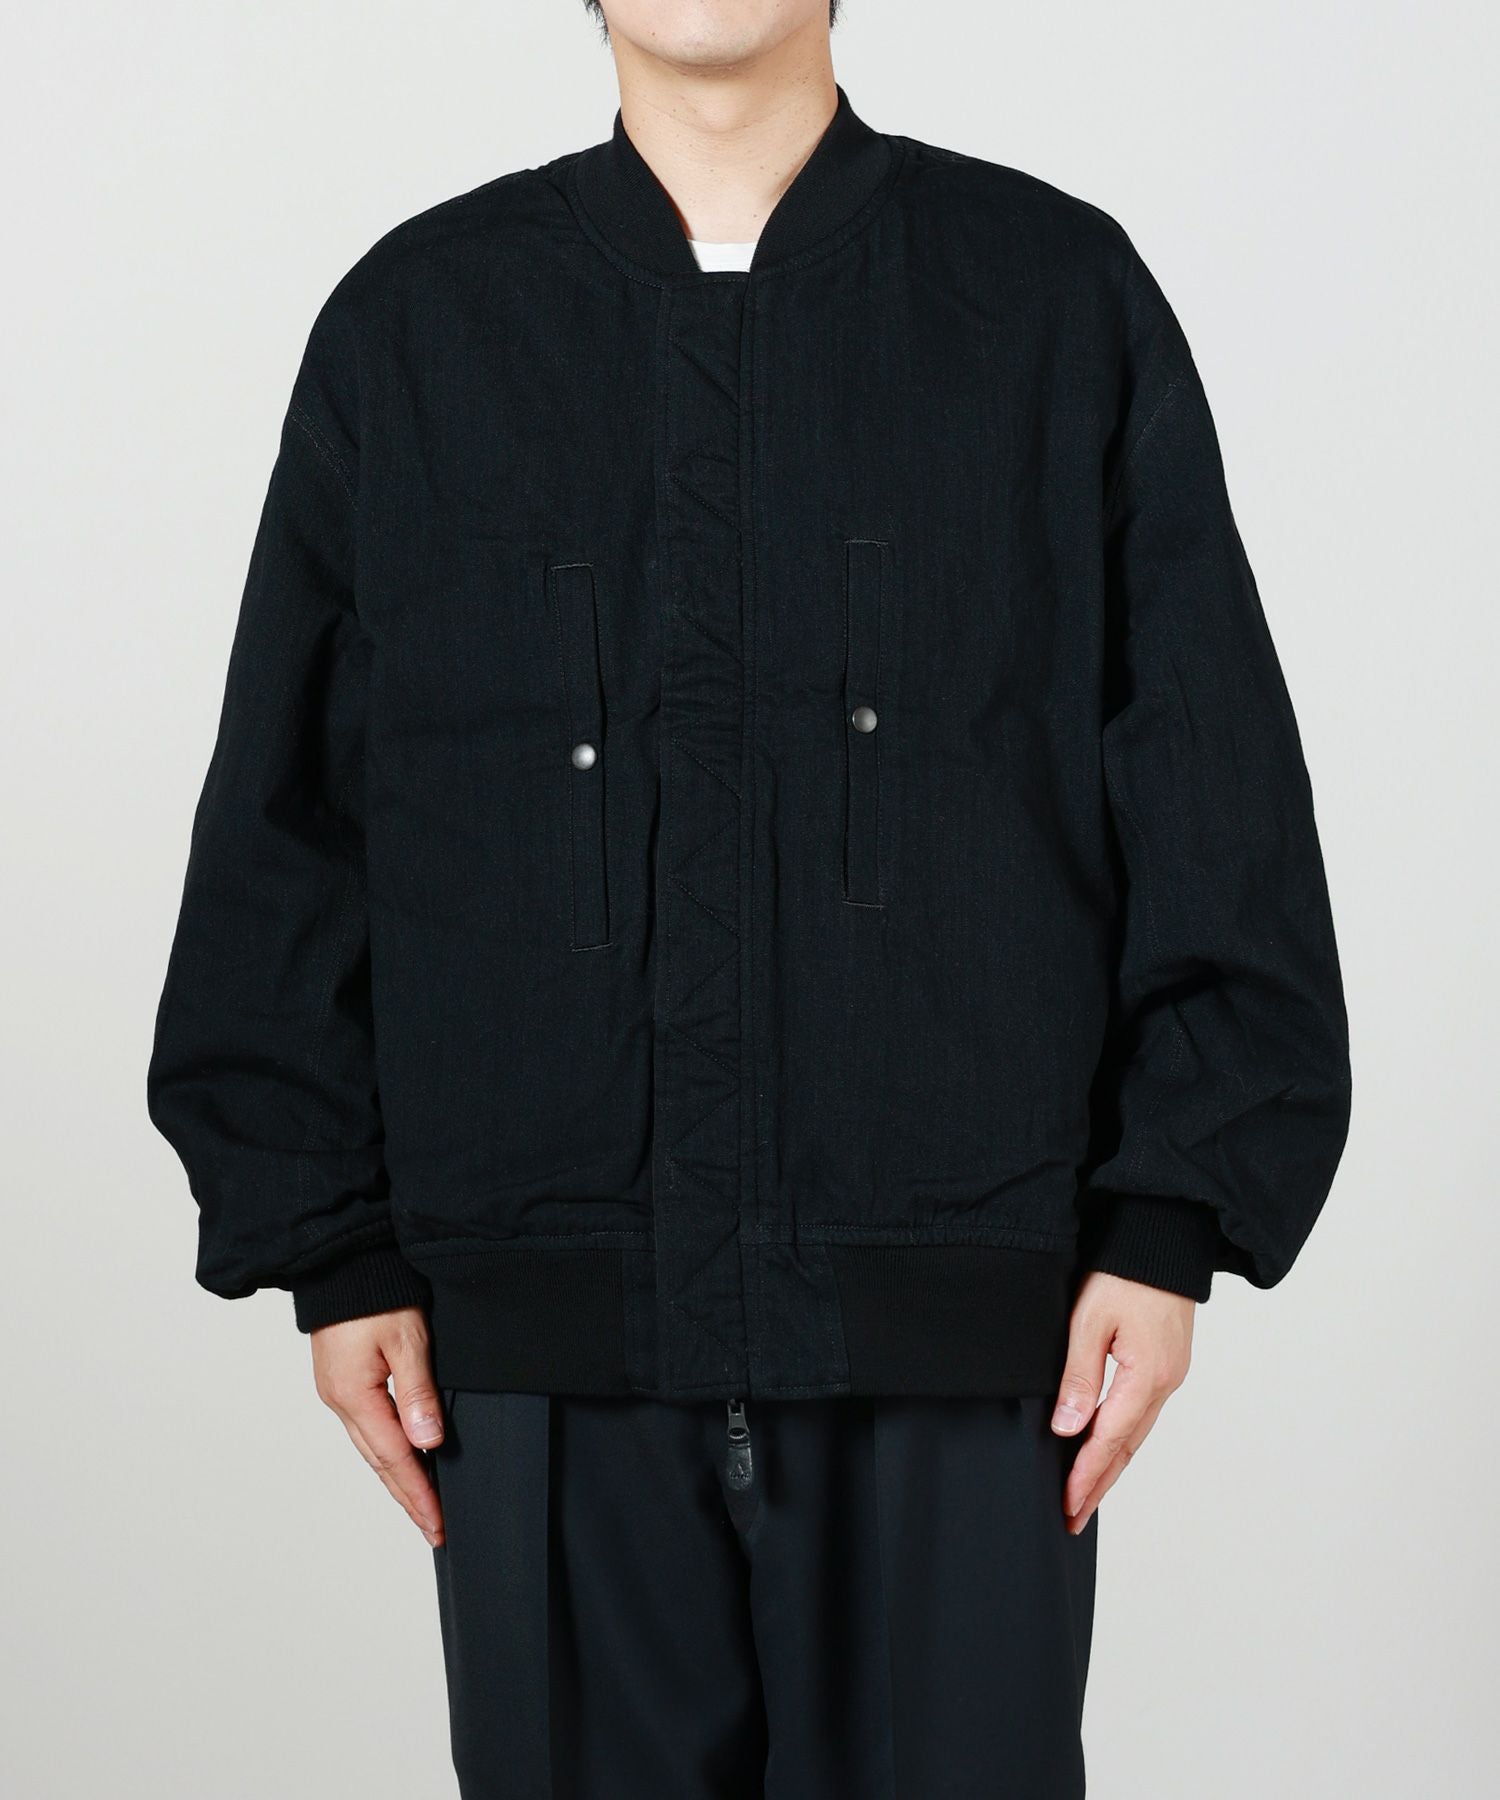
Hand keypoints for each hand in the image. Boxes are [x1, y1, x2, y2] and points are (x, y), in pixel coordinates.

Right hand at [310, 1306, 445, 1546]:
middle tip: (434, 1528)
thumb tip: (428, 1442)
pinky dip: (387, 1450)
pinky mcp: (342, 1379)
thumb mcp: (406, 1339)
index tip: (439, 1521)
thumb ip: (417, 1392)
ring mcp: (338, 1390)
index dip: (419, 1492)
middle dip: (408, 1496)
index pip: (394, 1457)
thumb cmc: (375, 1291)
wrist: (343, 1259)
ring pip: (372, 1447)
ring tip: (422, 1504)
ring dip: (397, 1477)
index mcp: (354, 1394)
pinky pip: (367, 1427)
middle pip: (379, 1461)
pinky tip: (403, 1458)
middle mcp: (340, 1399)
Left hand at [1050, 1271, 1194, 1533]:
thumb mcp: (1089, 1318)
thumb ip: (1079, 1375)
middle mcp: (1165, 1381)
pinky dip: (1123, 1437)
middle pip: (1128, 1446)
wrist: (1163, 1236)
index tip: (1066, 1505)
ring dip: (1112, 1465)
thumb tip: (1067, 1428)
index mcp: (1147, 1375)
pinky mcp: (1167, 1362)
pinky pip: (1142, 1412)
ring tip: (1086, 1493)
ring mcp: (1170, 1373)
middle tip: (1073, 1518)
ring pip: (1136, 1432)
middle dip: (1099, 1484)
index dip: (1086, 1475)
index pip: (1110, 1439)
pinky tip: (1107, 1447)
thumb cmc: (1124, 1270)